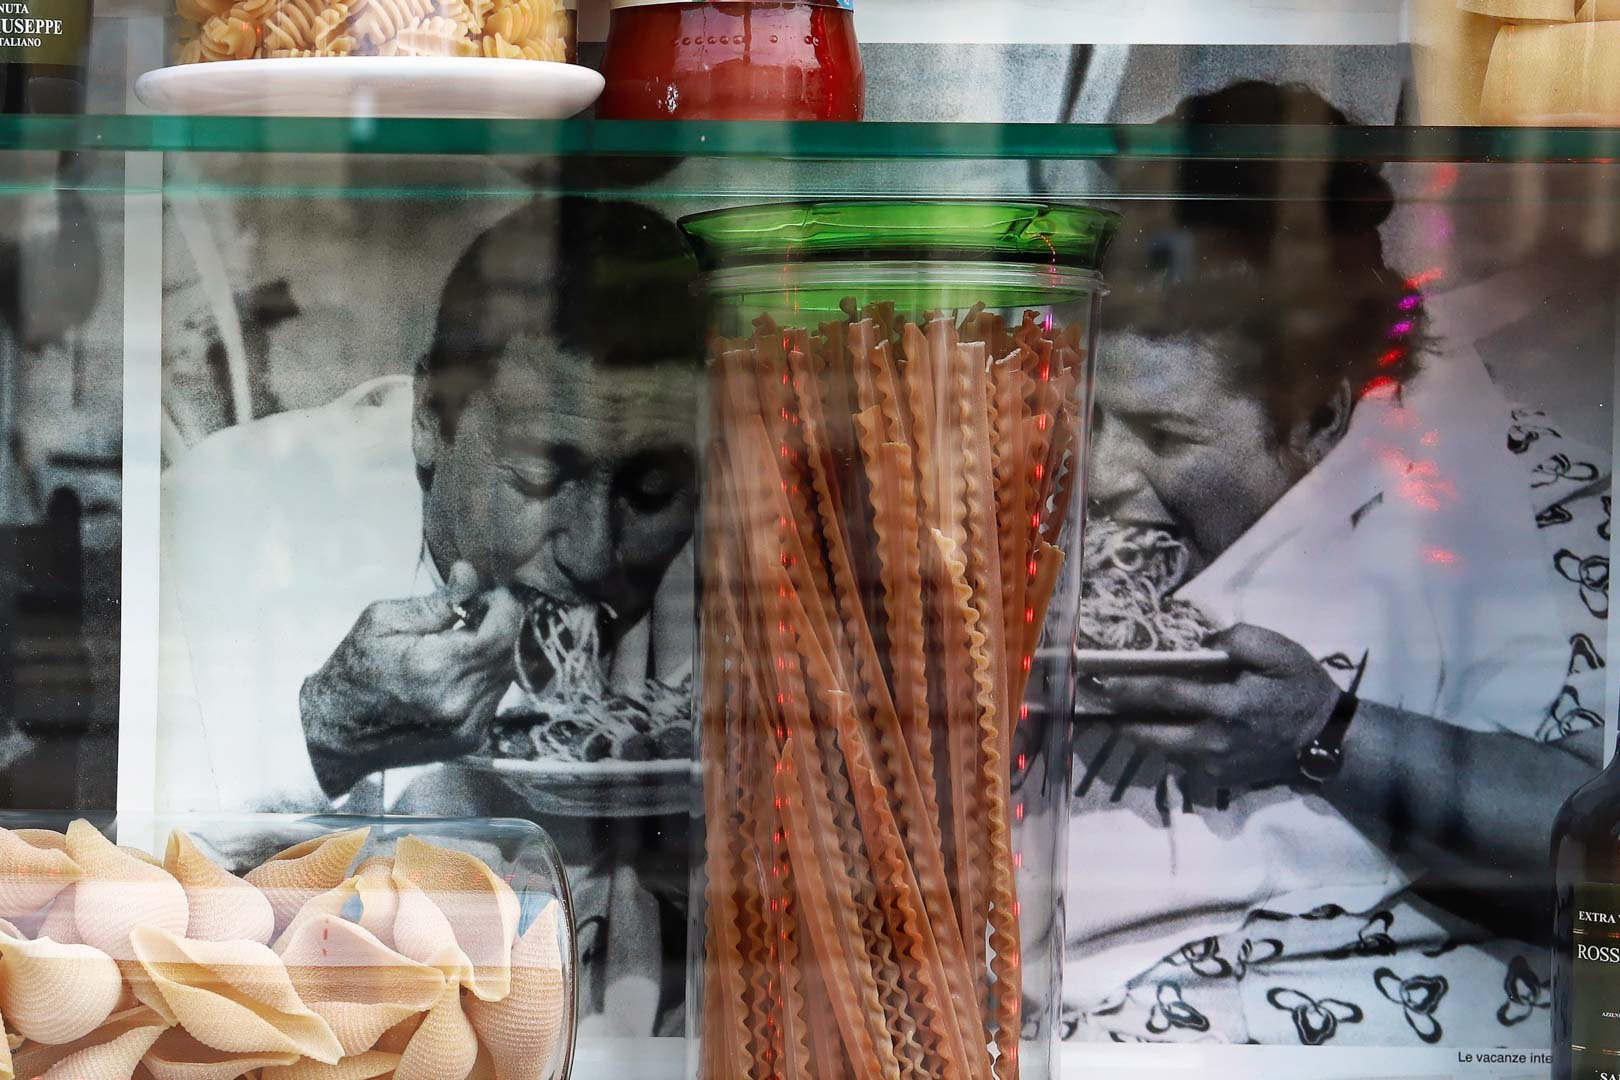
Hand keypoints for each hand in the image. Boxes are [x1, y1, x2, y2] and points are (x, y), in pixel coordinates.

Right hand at [299, 561, 524, 797]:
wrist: (337, 733)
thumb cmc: (355, 669)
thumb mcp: (383, 621)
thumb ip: (436, 601)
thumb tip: (470, 574)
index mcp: (436, 668)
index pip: (502, 631)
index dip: (503, 607)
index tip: (487, 596)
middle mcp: (460, 702)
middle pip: (509, 653)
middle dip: (500, 627)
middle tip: (475, 615)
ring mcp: (468, 726)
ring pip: (507, 676)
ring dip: (495, 654)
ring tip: (464, 643)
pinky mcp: (470, 741)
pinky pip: (495, 698)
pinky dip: (485, 679)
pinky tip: (459, 672)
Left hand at [1083, 624, 1341, 788]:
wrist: (1326, 742)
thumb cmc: (1302, 689)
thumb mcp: (1282, 652)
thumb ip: (1242, 640)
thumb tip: (1206, 641)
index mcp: (1227, 707)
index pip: (1165, 695)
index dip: (1129, 687)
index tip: (1100, 679)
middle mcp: (1213, 741)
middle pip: (1150, 733)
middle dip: (1117, 718)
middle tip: (1091, 702)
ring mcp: (1214, 765)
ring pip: (1160, 750)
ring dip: (1135, 732)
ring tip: (1112, 713)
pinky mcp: (1217, 779)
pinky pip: (1178, 760)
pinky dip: (1162, 744)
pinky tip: (1151, 727)